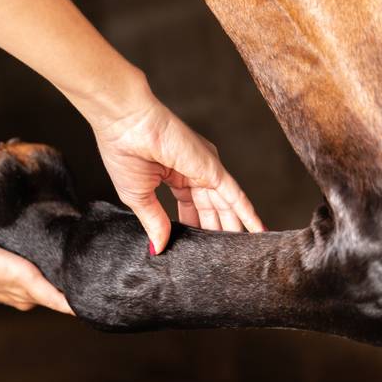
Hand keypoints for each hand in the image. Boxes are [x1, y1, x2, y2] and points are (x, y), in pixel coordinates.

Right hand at [91, 94, 264, 253]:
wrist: (126, 126)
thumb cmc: (124, 153)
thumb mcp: (138, 197)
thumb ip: (153, 222)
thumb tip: (158, 247)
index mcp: (171, 175)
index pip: (188, 207)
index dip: (192, 227)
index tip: (194, 248)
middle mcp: (192, 171)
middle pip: (209, 208)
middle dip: (216, 230)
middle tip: (225, 255)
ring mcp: (204, 169)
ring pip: (225, 205)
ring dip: (234, 227)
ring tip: (244, 250)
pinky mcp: (213, 169)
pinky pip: (235, 196)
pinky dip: (247, 213)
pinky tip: (257, 229)